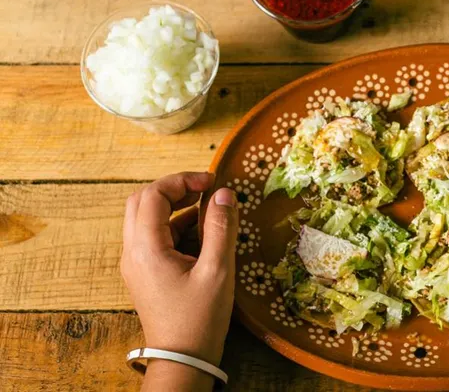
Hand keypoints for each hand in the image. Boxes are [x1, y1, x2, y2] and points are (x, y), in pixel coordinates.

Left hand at [120, 172, 238, 366]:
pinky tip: (202, 233)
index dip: (182, 180)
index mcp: (146, 249)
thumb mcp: (218, 270)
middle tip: (205, 189)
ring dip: (175, 207)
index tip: (212, 181)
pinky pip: (153, 236)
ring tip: (209, 210)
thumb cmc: (199, 319)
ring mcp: (136, 263)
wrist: (182, 358)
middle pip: (142, 201)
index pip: (153, 194)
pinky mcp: (144, 273)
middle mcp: (133, 252)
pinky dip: (175, 225)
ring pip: (146, 218)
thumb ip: (221, 227)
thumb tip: (224, 193)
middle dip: (174, 188)